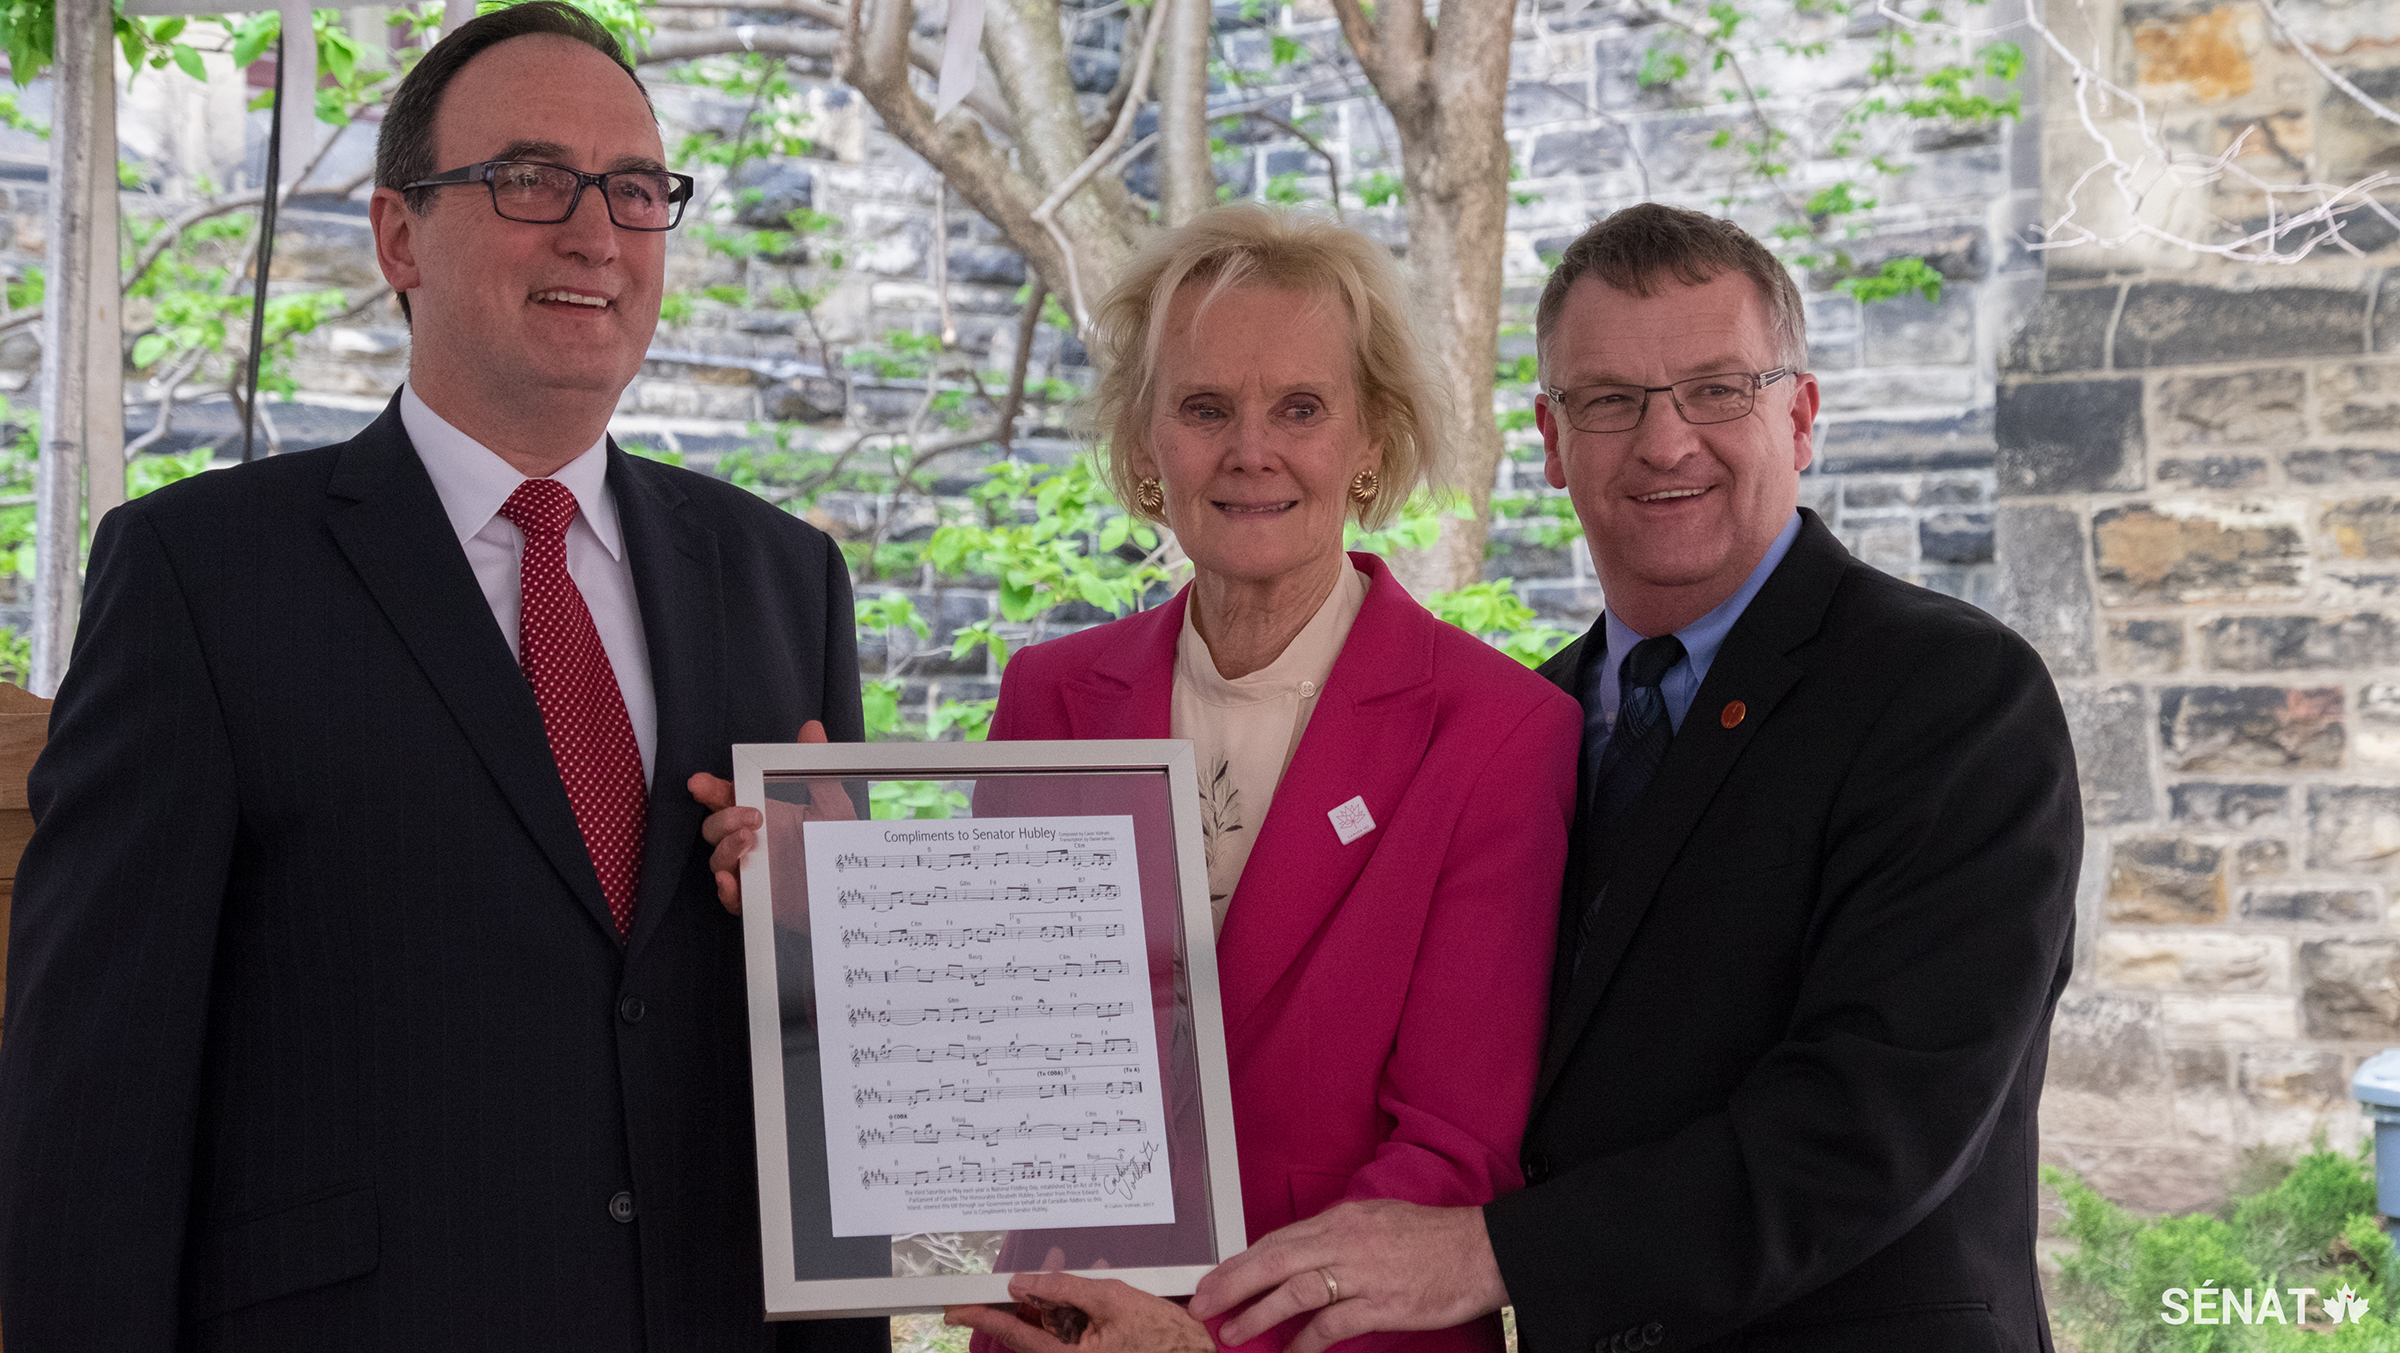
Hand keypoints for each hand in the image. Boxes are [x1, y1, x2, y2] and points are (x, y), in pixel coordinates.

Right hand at [687, 719, 851, 914]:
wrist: (852, 888)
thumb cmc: (837, 845)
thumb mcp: (833, 807)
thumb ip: (820, 773)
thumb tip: (813, 729)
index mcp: (763, 815)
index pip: (725, 799)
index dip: (709, 790)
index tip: (699, 783)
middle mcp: (752, 842)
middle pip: (715, 828)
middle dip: (724, 819)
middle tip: (752, 817)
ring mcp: (751, 871)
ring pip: (717, 860)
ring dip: (726, 849)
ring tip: (749, 840)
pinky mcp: (757, 900)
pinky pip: (730, 898)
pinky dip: (725, 890)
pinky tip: (731, 881)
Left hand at [945, 1271, 1209, 1352]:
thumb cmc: (1163, 1339)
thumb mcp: (1112, 1299)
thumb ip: (1065, 1290)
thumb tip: (1023, 1283)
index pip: (1014, 1333)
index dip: (983, 1317)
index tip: (956, 1310)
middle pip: (1032, 1328)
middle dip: (1029, 1296)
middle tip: (1022, 1275)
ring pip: (1053, 1326)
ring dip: (1055, 1297)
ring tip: (1062, 1267)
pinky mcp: (1093, 1352)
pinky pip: (1072, 1330)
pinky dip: (1074, 1308)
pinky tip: (1085, 1284)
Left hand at [1190, 1200, 1507, 1352]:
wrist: (1481, 1250)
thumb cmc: (1430, 1237)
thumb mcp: (1375, 1219)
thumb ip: (1335, 1235)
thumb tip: (1297, 1254)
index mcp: (1341, 1218)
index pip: (1277, 1239)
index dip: (1240, 1262)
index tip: (1213, 1279)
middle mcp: (1345, 1241)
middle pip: (1273, 1260)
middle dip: (1232, 1284)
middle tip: (1201, 1306)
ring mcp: (1363, 1273)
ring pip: (1294, 1291)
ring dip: (1258, 1314)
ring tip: (1232, 1334)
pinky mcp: (1383, 1305)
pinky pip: (1331, 1325)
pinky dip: (1305, 1342)